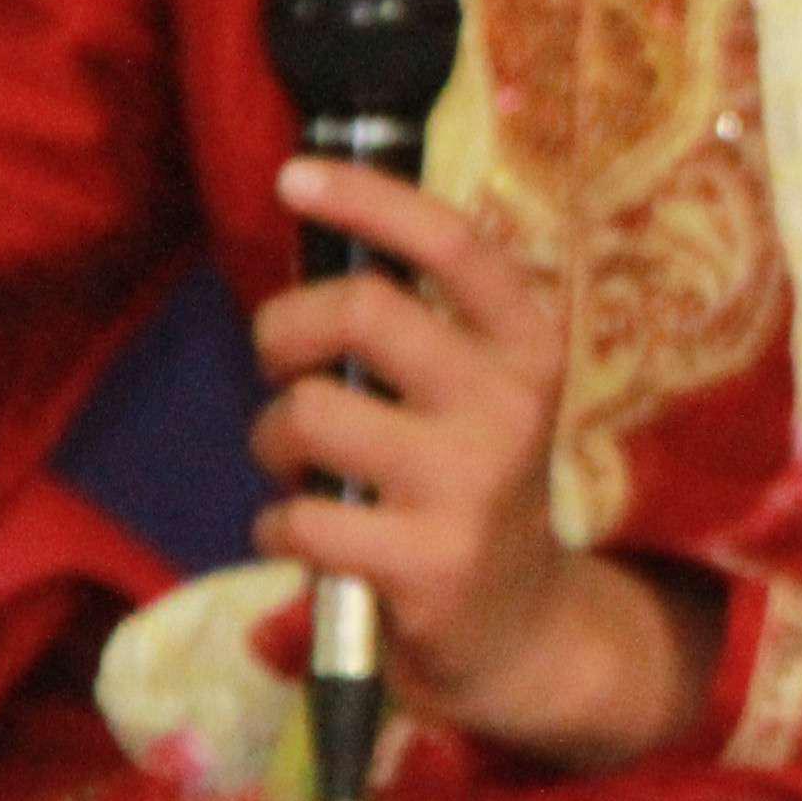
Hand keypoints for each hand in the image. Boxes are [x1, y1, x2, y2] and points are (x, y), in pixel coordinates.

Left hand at [249, 159, 701, 768]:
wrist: (519, 624)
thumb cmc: (462, 482)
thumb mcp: (468, 392)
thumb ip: (410, 328)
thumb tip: (309, 231)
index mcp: (528, 344)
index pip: (452, 242)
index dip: (368, 198)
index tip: (293, 176)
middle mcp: (512, 404)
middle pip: (363, 311)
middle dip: (284, 328)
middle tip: (278, 362)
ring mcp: (472, 484)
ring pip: (312, 415)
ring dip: (273, 439)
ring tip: (297, 467)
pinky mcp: (429, 563)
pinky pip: (300, 517)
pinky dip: (278, 526)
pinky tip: (309, 539)